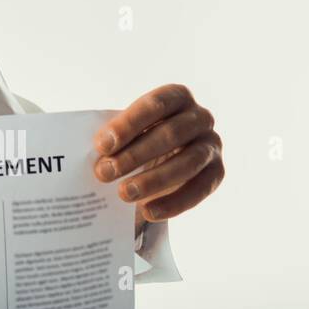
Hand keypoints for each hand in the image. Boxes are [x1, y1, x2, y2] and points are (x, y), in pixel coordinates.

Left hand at [92, 83, 223, 235]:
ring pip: (186, 163)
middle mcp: (200, 117)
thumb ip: (115, 136)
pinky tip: (148, 212)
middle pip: (170, 134)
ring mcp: (212, 144)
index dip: (128, 125)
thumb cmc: (137, 138)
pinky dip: (173, 203)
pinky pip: (199, 189)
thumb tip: (91, 153)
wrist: (160, 160)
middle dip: (134, 155)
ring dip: (152, 180)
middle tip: (104, 172)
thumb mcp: (127, 130)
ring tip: (123, 194)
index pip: (154, 105)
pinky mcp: (217, 172)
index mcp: (176, 96)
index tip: (101, 146)